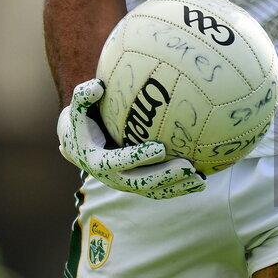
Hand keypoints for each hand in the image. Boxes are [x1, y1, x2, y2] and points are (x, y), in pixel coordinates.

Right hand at [57, 78, 205, 197]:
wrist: (77, 145)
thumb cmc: (81, 121)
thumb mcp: (76, 108)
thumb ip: (83, 96)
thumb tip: (98, 86)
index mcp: (98, 161)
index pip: (120, 161)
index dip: (140, 157)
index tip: (160, 148)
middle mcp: (113, 178)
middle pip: (141, 182)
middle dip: (165, 176)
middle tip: (188, 166)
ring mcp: (126, 184)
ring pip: (154, 191)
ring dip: (177, 187)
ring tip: (200, 179)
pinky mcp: (137, 186)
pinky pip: (159, 191)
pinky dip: (178, 188)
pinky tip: (201, 181)